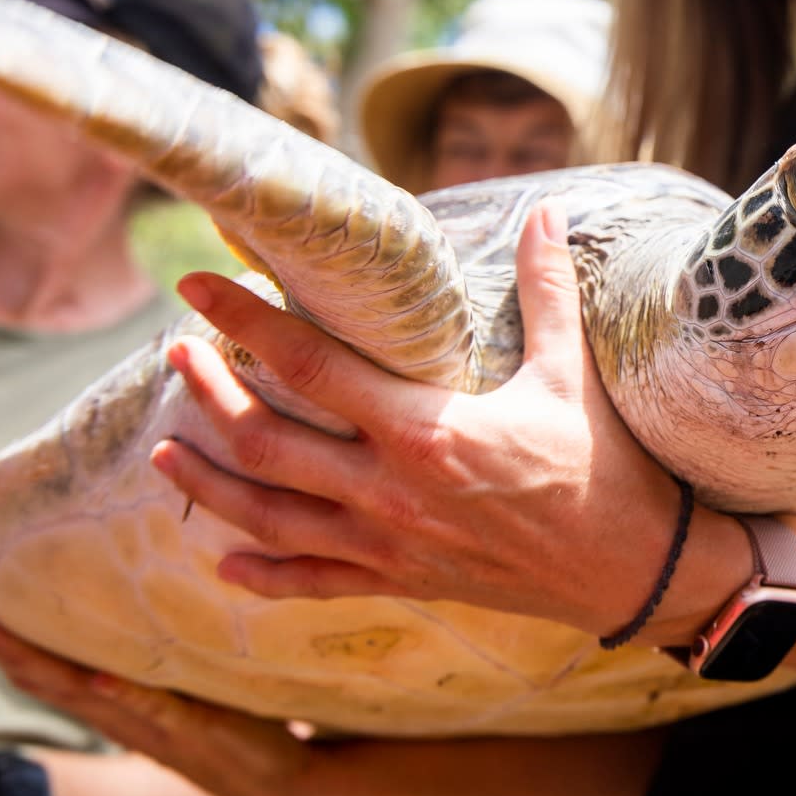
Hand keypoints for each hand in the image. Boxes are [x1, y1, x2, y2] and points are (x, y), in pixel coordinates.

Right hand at [0, 595, 319, 795]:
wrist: (281, 784)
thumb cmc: (237, 729)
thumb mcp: (188, 691)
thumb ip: (160, 661)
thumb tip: (145, 606)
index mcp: (121, 708)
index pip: (53, 673)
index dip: (10, 644)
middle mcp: (126, 719)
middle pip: (50, 681)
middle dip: (5, 647)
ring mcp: (156, 726)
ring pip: (86, 695)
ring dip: (43, 666)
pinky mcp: (195, 729)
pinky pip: (153, 710)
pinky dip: (124, 695)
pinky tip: (97, 677)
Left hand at [153, 202, 680, 635]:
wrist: (631, 569)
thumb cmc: (602, 467)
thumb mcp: (570, 374)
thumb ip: (546, 291)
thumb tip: (545, 211)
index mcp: (425, 429)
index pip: (310, 367)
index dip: (245, 322)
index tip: (198, 287)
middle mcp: (389, 489)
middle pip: (267, 440)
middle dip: (209, 393)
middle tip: (176, 356)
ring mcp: (387, 543)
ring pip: (269, 516)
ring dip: (209, 482)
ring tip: (164, 450)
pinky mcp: (400, 580)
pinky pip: (313, 583)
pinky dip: (262, 575)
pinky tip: (223, 560)